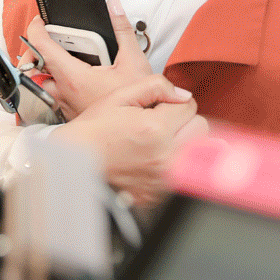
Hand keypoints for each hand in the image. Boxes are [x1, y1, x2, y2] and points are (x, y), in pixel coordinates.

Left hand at [19, 1, 184, 119]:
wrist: (139, 132)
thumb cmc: (137, 104)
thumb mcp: (134, 61)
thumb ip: (122, 30)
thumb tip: (114, 8)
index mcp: (73, 78)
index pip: (41, 48)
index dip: (36, 29)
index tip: (39, 22)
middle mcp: (63, 94)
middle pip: (31, 70)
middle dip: (32, 53)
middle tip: (43, 42)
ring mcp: (64, 106)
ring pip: (38, 85)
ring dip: (40, 70)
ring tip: (53, 57)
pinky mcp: (69, 115)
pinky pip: (50, 97)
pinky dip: (51, 83)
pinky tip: (67, 77)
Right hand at [54, 79, 206, 205]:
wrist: (78, 159)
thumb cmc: (95, 128)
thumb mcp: (120, 96)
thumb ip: (155, 86)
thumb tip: (183, 95)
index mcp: (155, 128)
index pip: (189, 106)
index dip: (174, 102)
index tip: (161, 107)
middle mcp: (164, 155)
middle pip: (201, 128)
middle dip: (185, 120)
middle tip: (164, 122)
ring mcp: (164, 177)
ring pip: (199, 152)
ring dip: (186, 141)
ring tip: (163, 140)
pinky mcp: (161, 193)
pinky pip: (185, 174)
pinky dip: (176, 165)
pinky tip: (156, 158)